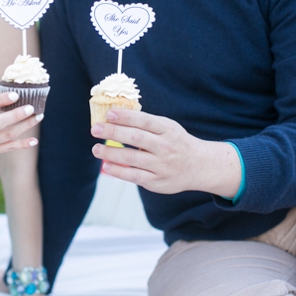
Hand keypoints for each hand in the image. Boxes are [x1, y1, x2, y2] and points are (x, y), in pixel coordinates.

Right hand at [0, 92, 42, 167]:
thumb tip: (11, 97)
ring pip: (5, 136)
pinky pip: (6, 148)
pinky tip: (33, 140)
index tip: (15, 95)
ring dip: (24, 127)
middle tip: (30, 108)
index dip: (0, 100)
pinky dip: (21, 145)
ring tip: (38, 117)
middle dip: (15, 116)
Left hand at [91, 109, 240, 196]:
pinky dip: (119, 171)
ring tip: (96, 148)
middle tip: (95, 129)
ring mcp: (161, 165)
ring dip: (111, 153)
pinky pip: (134, 176)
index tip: (108, 114)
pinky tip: (106, 165)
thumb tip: (115, 116)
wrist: (199, 166)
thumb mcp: (168, 127)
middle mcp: (165, 147)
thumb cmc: (176, 142)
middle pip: (136, 138)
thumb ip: (146, 123)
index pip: (144, 120)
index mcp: (168, 129)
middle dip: (114, 132)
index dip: (126, 117)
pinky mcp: (157, 182)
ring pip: (133, 158)